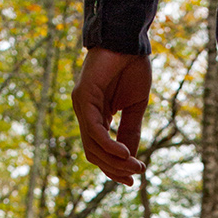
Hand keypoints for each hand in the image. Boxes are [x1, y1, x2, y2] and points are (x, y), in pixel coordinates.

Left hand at [72, 48, 151, 184]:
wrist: (128, 38)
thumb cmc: (132, 66)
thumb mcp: (135, 106)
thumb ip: (131, 131)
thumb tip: (130, 158)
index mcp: (97, 115)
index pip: (100, 151)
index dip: (115, 168)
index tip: (134, 179)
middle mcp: (85, 113)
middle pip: (94, 154)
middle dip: (115, 169)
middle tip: (137, 174)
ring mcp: (81, 105)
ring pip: (92, 146)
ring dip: (114, 161)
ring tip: (135, 165)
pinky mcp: (83, 97)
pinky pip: (94, 130)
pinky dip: (108, 145)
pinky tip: (124, 153)